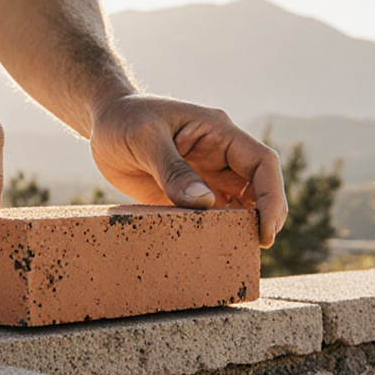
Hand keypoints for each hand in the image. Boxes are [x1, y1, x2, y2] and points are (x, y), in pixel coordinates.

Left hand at [89, 95, 286, 246]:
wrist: (103, 124)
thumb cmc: (124, 120)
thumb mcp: (144, 137)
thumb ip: (172, 168)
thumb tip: (205, 203)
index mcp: (219, 133)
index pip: (262, 163)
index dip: (271, 196)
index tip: (266, 228)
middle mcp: (220, 156)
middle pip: (259, 189)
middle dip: (264, 218)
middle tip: (254, 248)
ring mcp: (206, 178)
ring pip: (239, 207)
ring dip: (240, 229)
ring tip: (233, 254)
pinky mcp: (187, 197)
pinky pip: (210, 218)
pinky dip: (213, 235)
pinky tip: (205, 251)